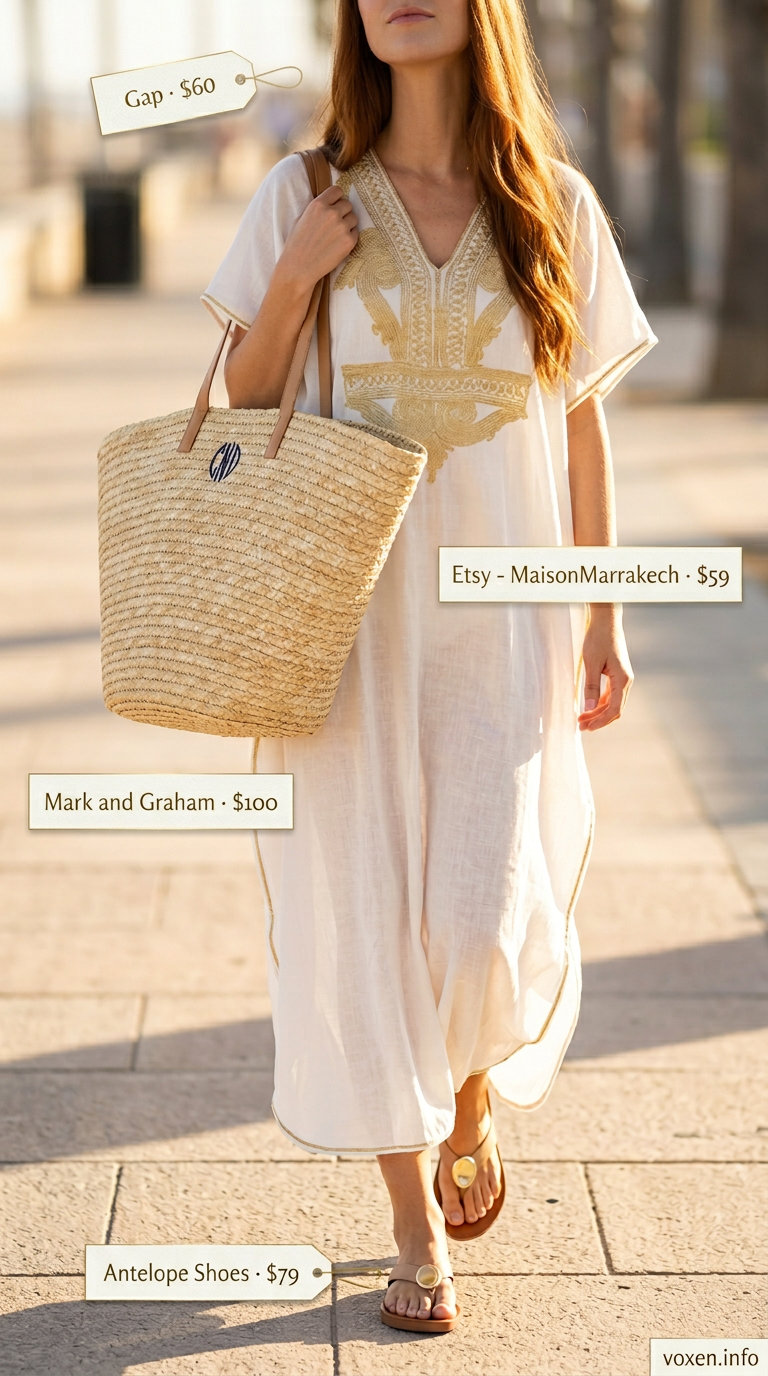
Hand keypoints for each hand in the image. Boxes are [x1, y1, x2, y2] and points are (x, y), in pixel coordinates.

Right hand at [278, 185, 358, 289]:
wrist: (298, 268)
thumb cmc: (297, 244)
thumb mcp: (302, 218)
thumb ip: (317, 208)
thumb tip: (331, 201)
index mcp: (318, 204)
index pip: (337, 190)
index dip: (337, 198)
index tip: (335, 206)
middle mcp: (331, 213)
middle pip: (348, 204)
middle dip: (343, 213)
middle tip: (334, 225)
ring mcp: (342, 227)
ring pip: (353, 218)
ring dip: (347, 225)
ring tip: (335, 236)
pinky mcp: (349, 241)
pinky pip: (355, 233)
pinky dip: (349, 238)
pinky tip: (337, 245)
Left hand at [577, 611, 632, 730]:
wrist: (605, 621)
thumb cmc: (598, 639)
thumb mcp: (591, 663)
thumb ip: (591, 686)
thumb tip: (588, 709)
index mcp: (623, 680)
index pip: (614, 709)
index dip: (600, 721)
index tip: (586, 727)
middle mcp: (626, 681)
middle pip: (615, 709)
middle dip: (598, 719)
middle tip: (580, 726)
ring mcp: (622, 678)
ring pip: (612, 703)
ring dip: (598, 712)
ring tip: (582, 719)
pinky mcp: (617, 674)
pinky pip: (610, 695)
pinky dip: (600, 703)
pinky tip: (589, 707)